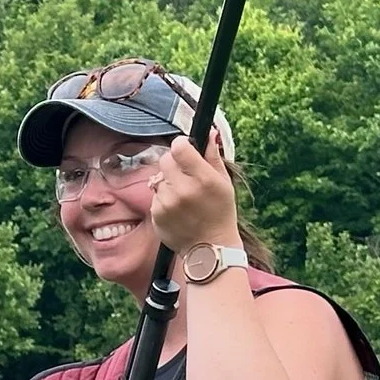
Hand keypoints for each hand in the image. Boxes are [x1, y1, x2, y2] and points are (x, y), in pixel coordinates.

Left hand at [147, 136, 242, 256]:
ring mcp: (167, 203)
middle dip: (173, 163)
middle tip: (184, 174)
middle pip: (165, 160)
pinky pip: (155, 196)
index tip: (185, 149)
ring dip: (168, 182)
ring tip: (182, 196)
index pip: (179, 147)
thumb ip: (213, 156)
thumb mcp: (224, 182)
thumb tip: (209, 132)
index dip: (181, 145)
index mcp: (203, 178)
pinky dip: (163, 199)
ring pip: (158, 178)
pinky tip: (176, 209)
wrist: (209, 247)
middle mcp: (183, 189)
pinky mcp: (156, 214)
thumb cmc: (220, 212)